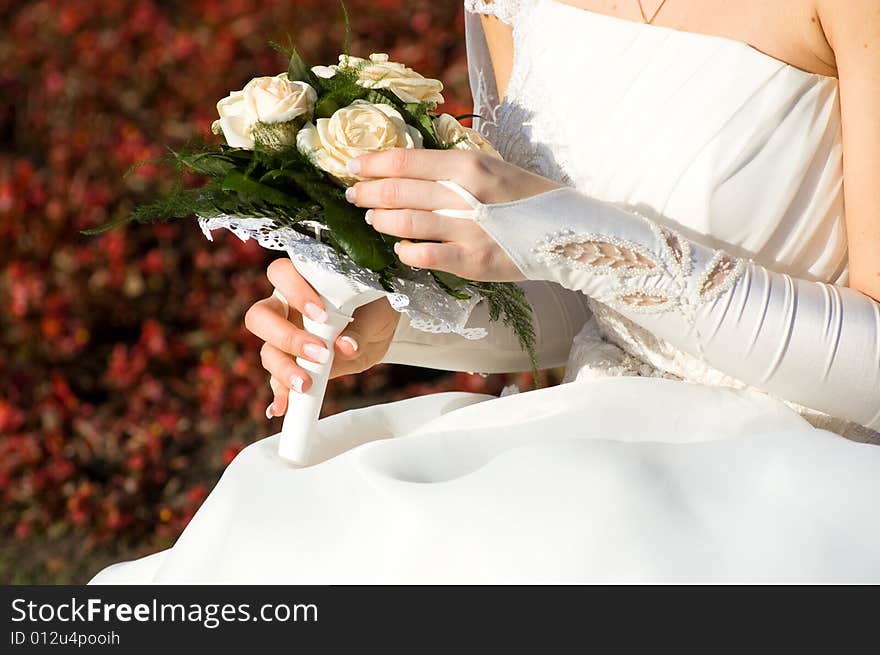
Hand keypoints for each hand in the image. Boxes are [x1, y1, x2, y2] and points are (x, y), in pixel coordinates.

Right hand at [244, 258, 399, 417]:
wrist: (379, 332)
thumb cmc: (372, 309)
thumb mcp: (373, 314)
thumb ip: (358, 329)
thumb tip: (345, 346)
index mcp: (302, 282)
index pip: (280, 275)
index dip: (294, 292)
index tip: (321, 314)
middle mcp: (286, 308)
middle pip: (260, 317)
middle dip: (286, 337)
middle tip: (318, 352)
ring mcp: (285, 338)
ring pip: (267, 351)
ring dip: (284, 369)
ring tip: (307, 383)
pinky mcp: (292, 364)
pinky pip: (277, 380)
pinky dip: (280, 394)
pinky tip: (282, 407)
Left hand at [345, 148, 561, 281]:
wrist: (568, 232)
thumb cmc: (526, 198)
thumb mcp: (491, 168)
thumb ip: (452, 169)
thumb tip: (407, 169)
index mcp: (469, 164)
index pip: (407, 160)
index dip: (373, 163)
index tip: (352, 166)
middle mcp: (466, 194)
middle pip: (399, 191)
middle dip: (368, 193)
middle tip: (352, 194)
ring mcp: (469, 230)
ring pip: (406, 223)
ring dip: (381, 220)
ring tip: (372, 218)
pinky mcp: (473, 262)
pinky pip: (425, 257)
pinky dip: (406, 252)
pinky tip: (400, 249)